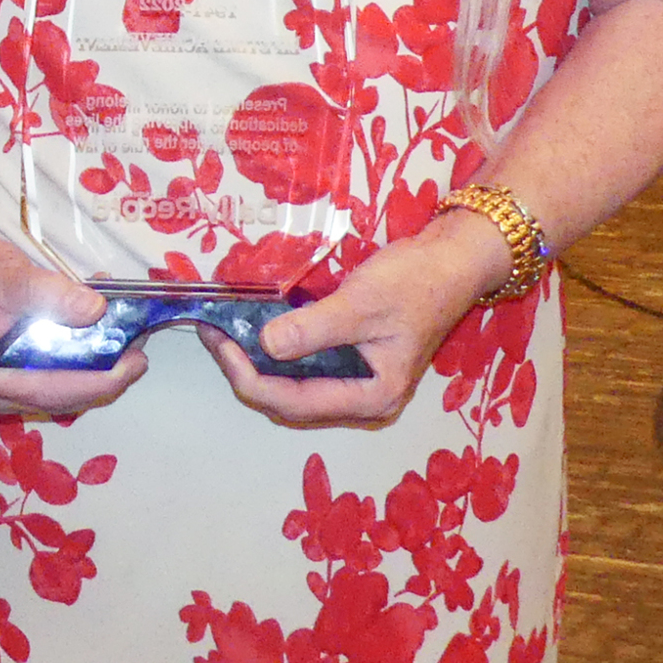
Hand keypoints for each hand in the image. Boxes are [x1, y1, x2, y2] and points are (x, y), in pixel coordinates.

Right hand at [0, 227, 147, 418]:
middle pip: (55, 400)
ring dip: (92, 376)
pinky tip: (100, 347)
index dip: (95, 380)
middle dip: (101, 380)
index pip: (47, 389)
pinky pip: (49, 385)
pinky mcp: (4, 384)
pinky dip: (76, 368)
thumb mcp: (8, 274)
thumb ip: (50, 292)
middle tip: (139, 354)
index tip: (133, 363)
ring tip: (127, 349)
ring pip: (55, 397)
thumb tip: (97, 310)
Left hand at [193, 220, 504, 429]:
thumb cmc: (415, 283)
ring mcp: (358, 378)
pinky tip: (254, 326)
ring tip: (223, 331)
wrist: (451, 260)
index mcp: (372, 396)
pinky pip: (305, 363)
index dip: (249, 377)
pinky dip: (277, 348)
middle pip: (290, 400)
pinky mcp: (353, 357)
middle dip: (247, 371)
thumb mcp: (361, 303)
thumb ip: (314, 328)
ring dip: (257, 361)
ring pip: (294, 384)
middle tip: (211, 335)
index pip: (294, 402)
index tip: (219, 344)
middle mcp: (363, 398)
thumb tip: (266, 346)